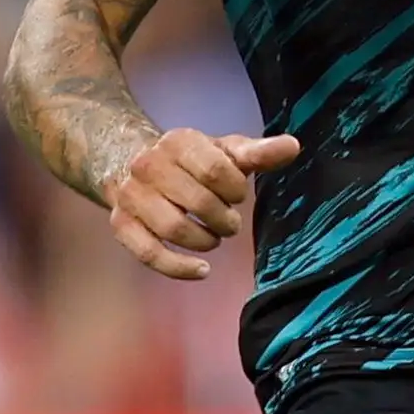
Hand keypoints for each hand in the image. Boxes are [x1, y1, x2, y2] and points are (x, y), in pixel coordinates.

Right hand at [104, 128, 298, 281]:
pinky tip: (203, 270)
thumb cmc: (190, 160)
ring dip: (205, 241)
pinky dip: (178, 268)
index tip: (237, 195)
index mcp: (178, 143)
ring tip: (214, 237)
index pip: (217, 172)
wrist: (127, 160)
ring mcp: (131, 196)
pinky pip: (148, 253)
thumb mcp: (223, 151)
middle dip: (224, 219)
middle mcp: (148, 167)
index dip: (236, 191)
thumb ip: (257, 152)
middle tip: (229, 221)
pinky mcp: (121, 224)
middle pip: (198, 203)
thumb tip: (293, 147)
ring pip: (174, 229)